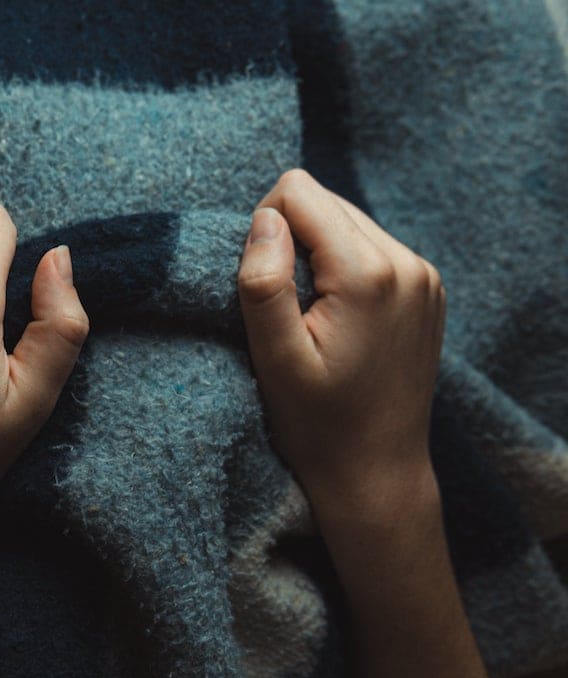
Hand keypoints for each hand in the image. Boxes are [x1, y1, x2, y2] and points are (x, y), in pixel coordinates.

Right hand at [237, 170, 487, 677]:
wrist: (377, 472)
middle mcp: (406, 263)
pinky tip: (336, 317)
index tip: (264, 286)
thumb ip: (264, 284)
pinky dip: (342, 267)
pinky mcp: (427, 289)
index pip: (298, 192)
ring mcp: (423, 275)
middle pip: (325, 201)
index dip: (263, 228)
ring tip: (311, 315)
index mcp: (368, 274)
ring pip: (347, 220)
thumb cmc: (319, 424)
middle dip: (292, 239)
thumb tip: (263, 218)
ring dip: (316, 254)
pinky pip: (370, 245)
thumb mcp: (275, 360)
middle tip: (286, 308)